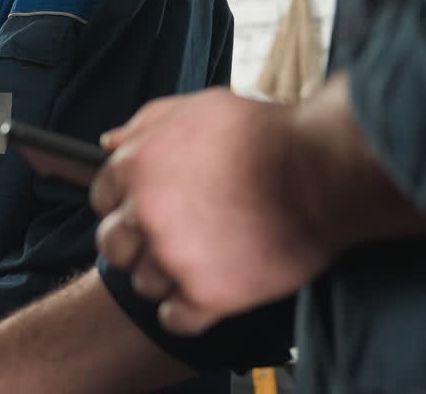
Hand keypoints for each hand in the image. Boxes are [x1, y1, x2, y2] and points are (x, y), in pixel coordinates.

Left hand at [91, 86, 336, 335]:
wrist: (324, 173)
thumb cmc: (267, 135)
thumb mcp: (200, 106)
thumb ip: (147, 123)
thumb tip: (109, 143)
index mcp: (139, 165)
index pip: (101, 195)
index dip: (125, 201)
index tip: (149, 206)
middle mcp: (147, 213)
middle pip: (114, 244)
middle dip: (137, 241)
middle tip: (173, 236)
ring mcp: (175, 257)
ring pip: (144, 282)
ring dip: (168, 275)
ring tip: (205, 257)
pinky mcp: (207, 295)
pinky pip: (174, 319)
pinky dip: (187, 311)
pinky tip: (208, 290)